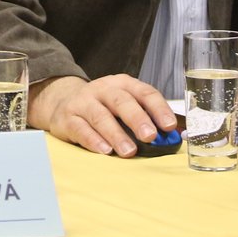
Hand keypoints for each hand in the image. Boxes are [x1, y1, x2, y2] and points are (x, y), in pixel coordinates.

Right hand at [28, 74, 178, 156]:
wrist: (62, 100)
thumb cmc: (103, 106)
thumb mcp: (124, 104)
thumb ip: (147, 118)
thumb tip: (176, 137)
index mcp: (123, 84)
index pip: (145, 92)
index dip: (158, 108)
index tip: (169, 126)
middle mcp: (103, 89)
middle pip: (122, 102)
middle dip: (138, 119)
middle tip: (150, 136)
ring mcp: (84, 102)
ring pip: (101, 116)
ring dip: (116, 134)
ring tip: (129, 151)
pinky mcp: (67, 118)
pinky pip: (81, 128)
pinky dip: (93, 140)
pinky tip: (104, 151)